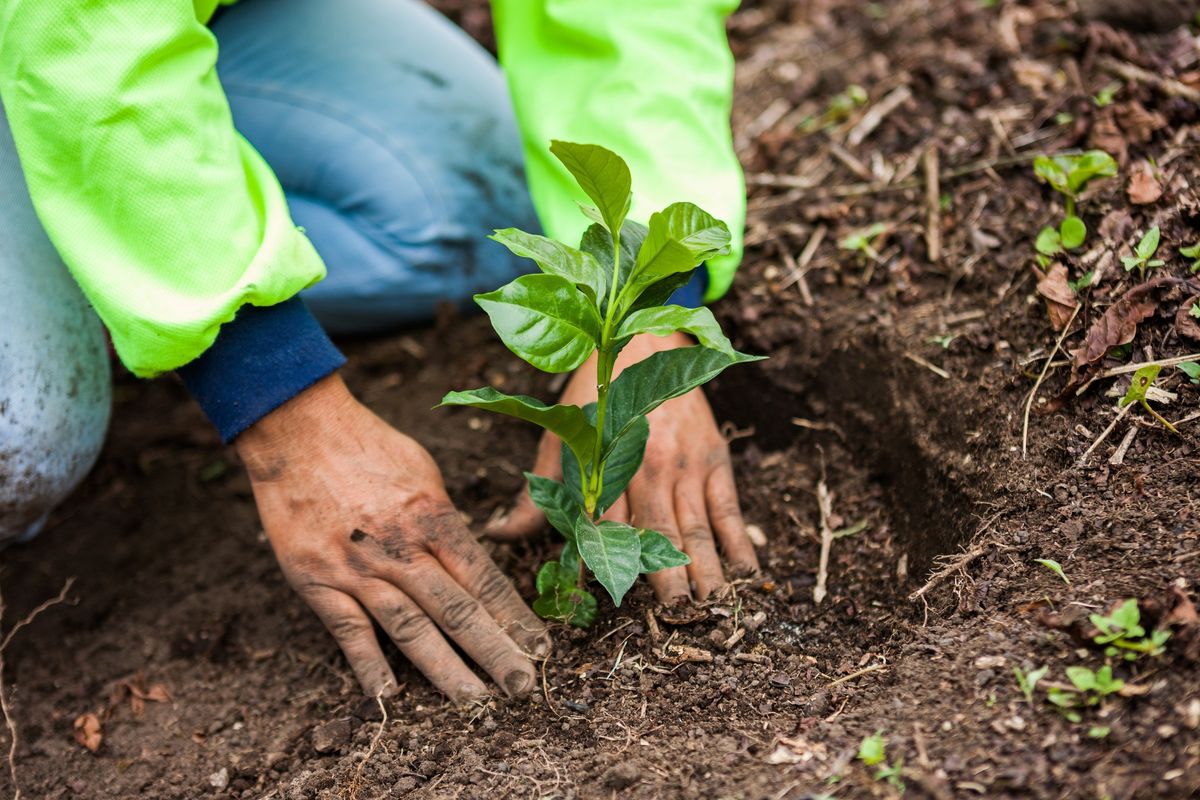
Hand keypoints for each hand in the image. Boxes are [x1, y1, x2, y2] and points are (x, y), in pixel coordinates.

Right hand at [236, 374, 548, 700]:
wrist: (297, 431)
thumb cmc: (368, 446)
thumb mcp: (424, 472)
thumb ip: (445, 519)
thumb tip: (469, 555)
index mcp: (433, 518)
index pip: (484, 579)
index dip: (515, 618)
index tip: (540, 649)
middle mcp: (401, 549)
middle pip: (457, 611)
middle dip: (495, 652)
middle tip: (522, 687)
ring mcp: (358, 569)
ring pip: (410, 629)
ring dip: (445, 669)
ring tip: (474, 701)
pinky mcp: (317, 581)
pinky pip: (348, 631)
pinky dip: (369, 665)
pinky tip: (389, 696)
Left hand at [487, 332, 758, 601]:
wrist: (643, 338)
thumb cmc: (594, 397)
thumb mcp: (559, 438)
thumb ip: (536, 493)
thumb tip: (498, 535)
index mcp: (605, 466)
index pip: (604, 527)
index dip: (608, 565)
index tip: (612, 601)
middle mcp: (647, 468)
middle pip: (657, 533)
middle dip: (668, 577)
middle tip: (678, 617)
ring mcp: (686, 465)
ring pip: (697, 526)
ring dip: (707, 568)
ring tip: (714, 605)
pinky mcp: (714, 458)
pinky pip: (729, 507)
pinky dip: (739, 540)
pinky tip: (747, 571)